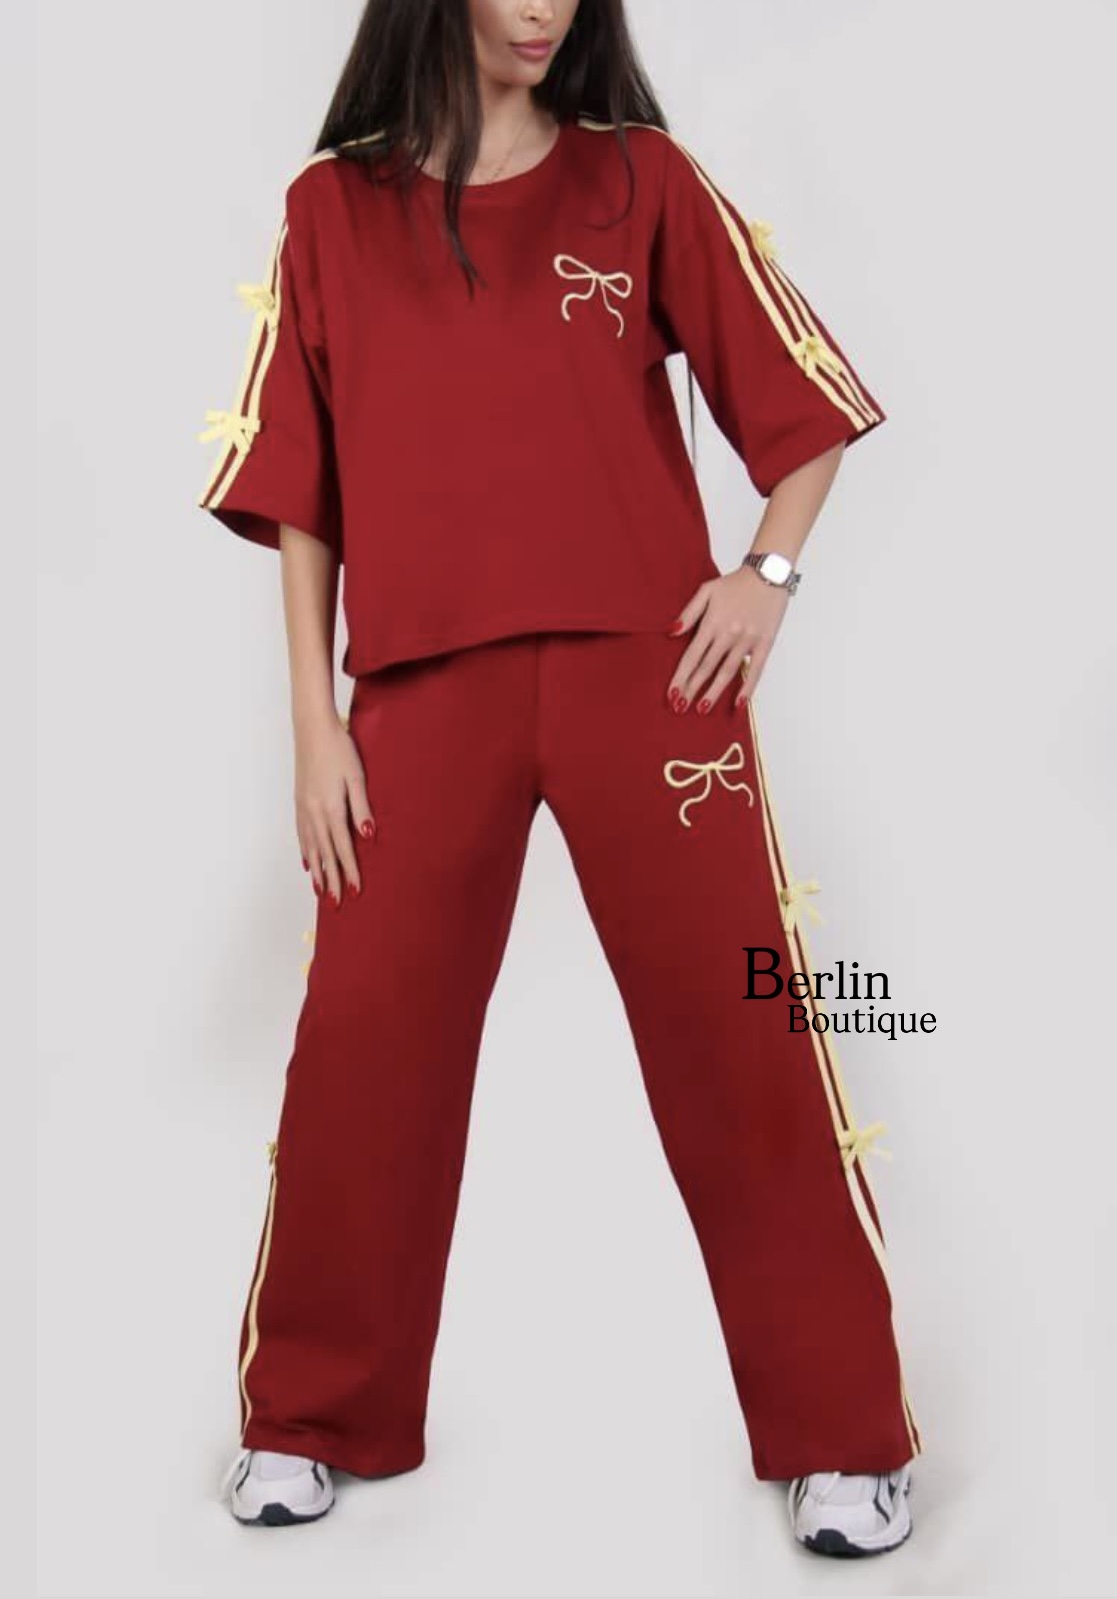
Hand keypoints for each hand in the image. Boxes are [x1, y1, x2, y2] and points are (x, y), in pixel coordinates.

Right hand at [293, 709, 375, 904]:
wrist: (312, 728)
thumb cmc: (339, 748)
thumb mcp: (357, 776)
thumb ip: (362, 808)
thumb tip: (368, 836)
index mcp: (331, 808)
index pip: (343, 848)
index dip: (350, 871)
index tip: (356, 891)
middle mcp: (314, 813)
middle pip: (325, 854)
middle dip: (332, 880)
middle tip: (338, 904)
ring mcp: (304, 808)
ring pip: (310, 848)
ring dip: (317, 871)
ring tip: (321, 891)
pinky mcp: (299, 802)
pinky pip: (302, 835)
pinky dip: (305, 853)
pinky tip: (308, 863)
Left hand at [667, 566, 789, 711]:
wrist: (767, 574)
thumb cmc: (735, 583)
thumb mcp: (706, 591)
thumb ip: (688, 613)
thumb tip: (671, 632)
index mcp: (712, 623)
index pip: (692, 657)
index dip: (680, 677)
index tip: (672, 694)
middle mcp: (728, 634)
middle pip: (706, 668)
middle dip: (691, 690)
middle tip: (680, 708)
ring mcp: (747, 641)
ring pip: (727, 672)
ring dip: (713, 692)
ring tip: (702, 709)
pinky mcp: (765, 644)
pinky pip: (755, 670)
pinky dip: (747, 687)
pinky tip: (737, 703)